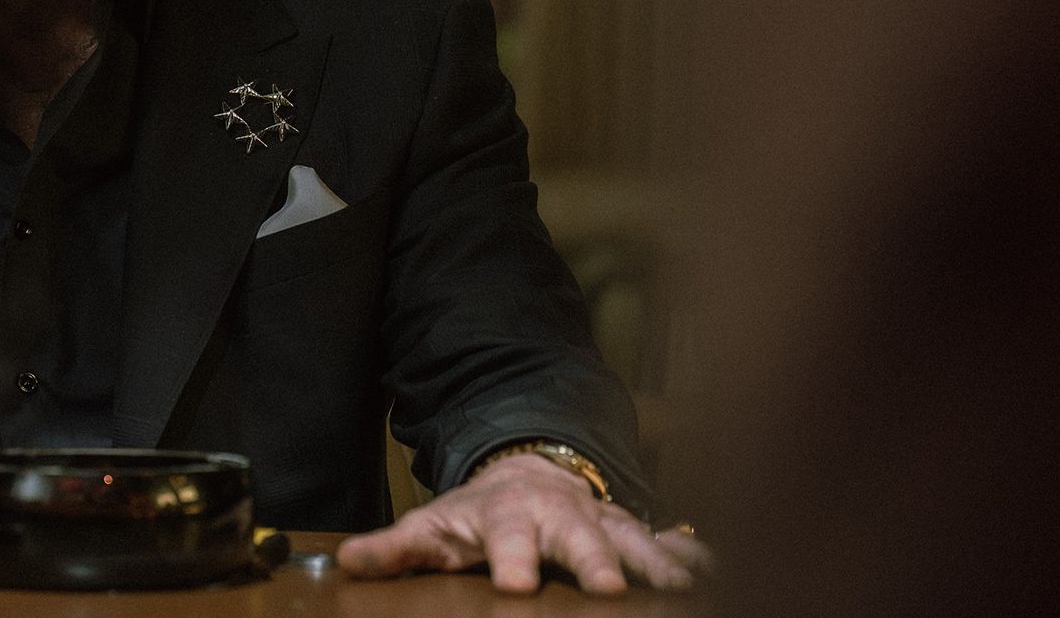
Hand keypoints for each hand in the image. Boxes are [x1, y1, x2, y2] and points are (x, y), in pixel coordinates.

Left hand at [336, 452, 711, 593]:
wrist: (528, 470)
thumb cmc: (477, 512)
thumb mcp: (431, 526)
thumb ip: (394, 548)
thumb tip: (346, 561)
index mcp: (507, 517)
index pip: (507, 538)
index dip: (513, 560)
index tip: (517, 586)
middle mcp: (559, 515)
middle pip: (580, 537)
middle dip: (597, 560)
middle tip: (610, 589)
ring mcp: (599, 519)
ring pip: (631, 538)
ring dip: (655, 562)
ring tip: (682, 588)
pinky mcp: (629, 528)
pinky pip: (664, 539)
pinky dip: (690, 553)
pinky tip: (713, 572)